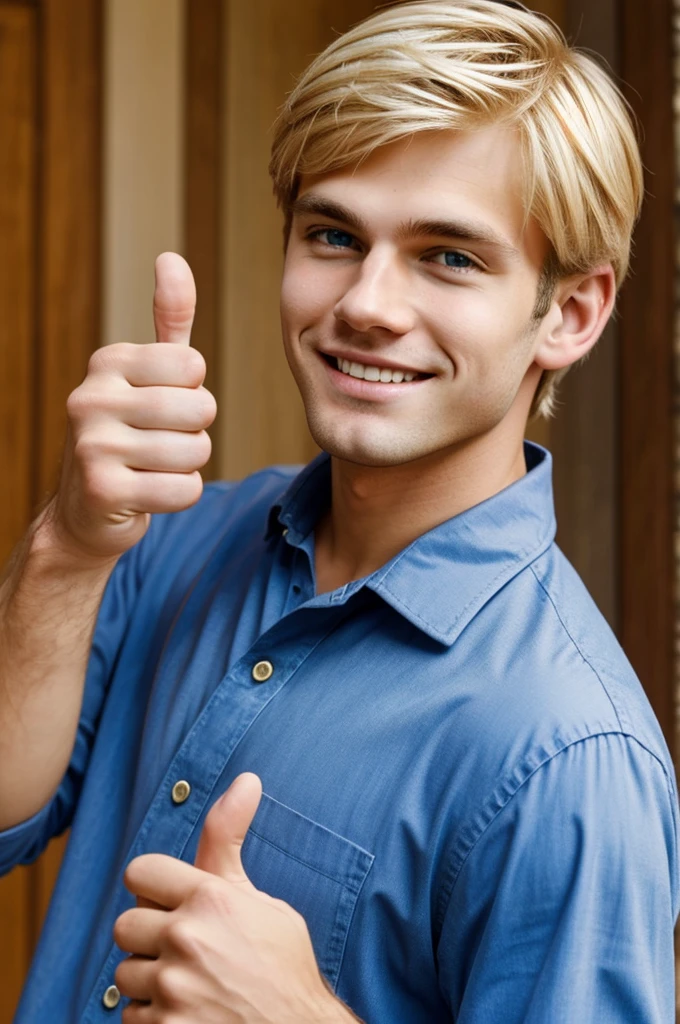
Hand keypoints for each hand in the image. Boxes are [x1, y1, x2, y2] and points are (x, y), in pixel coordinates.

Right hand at [46, 253, 215, 560]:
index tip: (163, 408)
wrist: (86, 509)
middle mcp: (91, 396)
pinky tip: (149, 492)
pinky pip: (185, 489)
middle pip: (200, 410)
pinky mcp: (103, 490)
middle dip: (195, 433)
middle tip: (161, 443)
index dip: (194, 393)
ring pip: (196, 452)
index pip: (194, 366)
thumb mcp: (148, 374)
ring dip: (188, 466)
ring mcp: (91, 444)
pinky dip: (179, 496)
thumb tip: (171, 257)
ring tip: (153, 466)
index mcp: (107, 362)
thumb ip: (168, 320)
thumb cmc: (130, 434)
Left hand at [113, 774, 356, 1022]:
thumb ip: (229, 842)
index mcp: (211, 898)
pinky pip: (130, 1015)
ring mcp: (173, 988)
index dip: (154, 888)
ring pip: (125, 973)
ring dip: (150, 981)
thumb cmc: (282, 966)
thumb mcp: (260, 899)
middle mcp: (188, 937)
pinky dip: (154, 1017)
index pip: (140, 872)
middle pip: (125, 924)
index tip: (170, 903)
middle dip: (149, 937)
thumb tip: (247, 778)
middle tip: (183, 950)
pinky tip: (189, 1014)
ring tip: (190, 985)